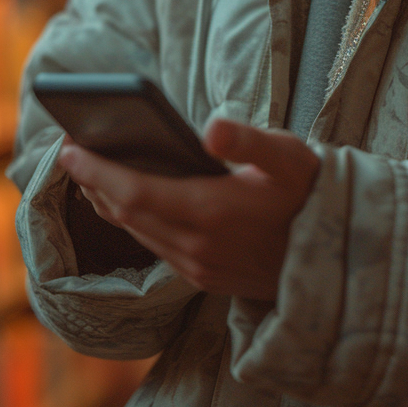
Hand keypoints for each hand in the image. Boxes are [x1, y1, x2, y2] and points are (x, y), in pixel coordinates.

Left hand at [57, 119, 319, 302]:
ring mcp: (199, 266)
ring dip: (109, 204)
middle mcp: (197, 246)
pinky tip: (128, 204)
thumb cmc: (313, 194)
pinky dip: (134, 222)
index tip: (68, 148)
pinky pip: (155, 248)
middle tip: (69, 153)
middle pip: (126, 214)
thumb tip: (210, 129)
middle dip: (93, 183)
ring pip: (138, 233)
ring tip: (89, 175)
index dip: (96, 171)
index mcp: (210, 211)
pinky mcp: (206, 277)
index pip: (133, 192)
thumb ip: (248, 140)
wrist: (339, 255)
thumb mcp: (289, 156)